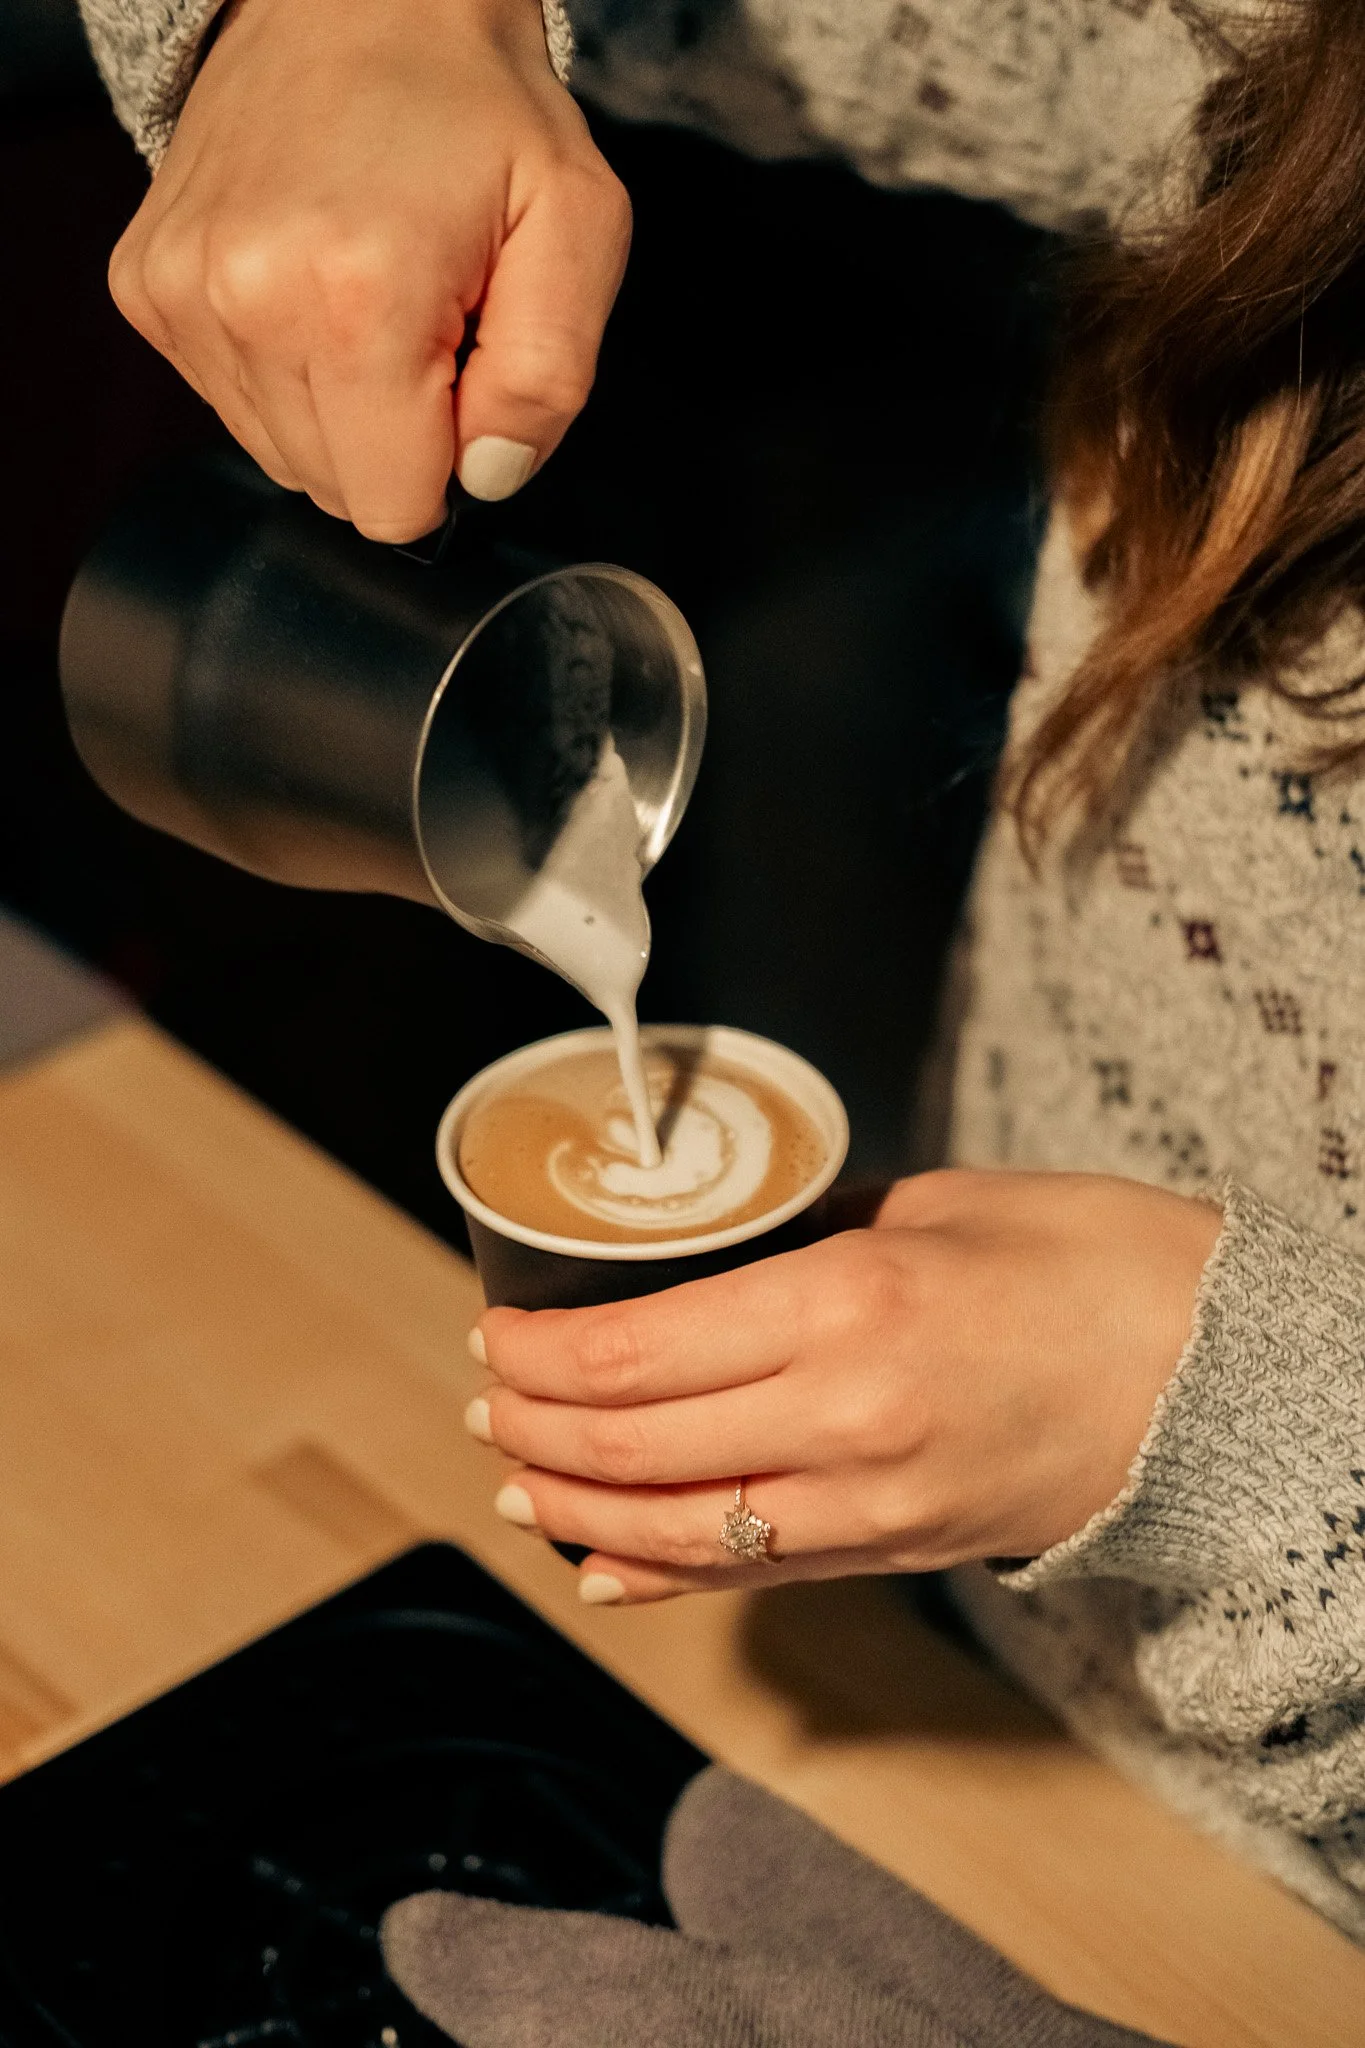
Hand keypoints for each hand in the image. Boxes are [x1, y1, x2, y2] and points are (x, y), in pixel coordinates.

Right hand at [108, 0, 630, 537]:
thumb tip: (488, 477)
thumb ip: (550, 377)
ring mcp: (184, 294)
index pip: (393, 508)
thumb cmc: (475, 108)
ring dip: (337, 404)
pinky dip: (280, 366)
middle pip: (334, 490)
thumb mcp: (577, 226)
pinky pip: (231, 401)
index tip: (463, 375)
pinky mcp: (146, 286)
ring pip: (280, 455)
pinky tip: (310, 284)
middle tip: (423, 324)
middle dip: (394, 435)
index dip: (447, 465)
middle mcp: (249, 300)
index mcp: (359, 298)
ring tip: (368, 296)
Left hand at [466, 1169, 1222, 1600]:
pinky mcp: (897, 1553)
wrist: (1219, 1377)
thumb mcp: (933, 1205)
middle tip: (486, 1397)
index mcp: (846, 1308)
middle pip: (628, 1452)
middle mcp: (842, 1423)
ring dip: (572, 1508)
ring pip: (672, 1533)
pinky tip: (598, 1564)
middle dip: (532, 1428)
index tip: (494, 1330)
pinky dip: (656, 1573)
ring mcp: (869, 1508)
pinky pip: (749, 1576)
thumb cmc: (1090, 1260)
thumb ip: (807, 1242)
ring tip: (517, 1477)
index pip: (633, 1356)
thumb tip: (707, 1267)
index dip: (536, 1354)